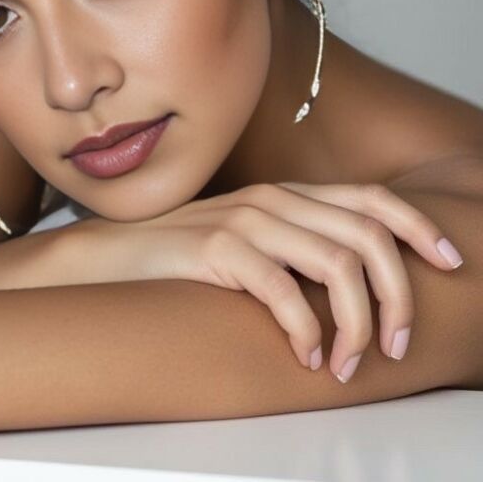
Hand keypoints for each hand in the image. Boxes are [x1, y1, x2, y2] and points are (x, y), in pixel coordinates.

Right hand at [74, 181, 463, 380]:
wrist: (110, 257)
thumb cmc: (184, 257)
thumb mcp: (249, 240)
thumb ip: (296, 247)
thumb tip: (357, 288)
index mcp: (288, 195)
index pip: (372, 199)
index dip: (419, 228)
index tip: (450, 263)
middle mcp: (274, 200)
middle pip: (367, 236)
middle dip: (396, 294)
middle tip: (391, 345)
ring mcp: (246, 220)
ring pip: (336, 265)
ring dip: (354, 323)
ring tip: (346, 364)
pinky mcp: (217, 249)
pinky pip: (284, 290)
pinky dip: (306, 330)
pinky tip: (304, 356)